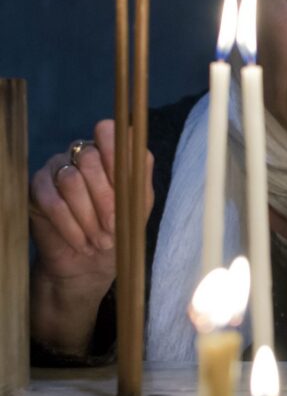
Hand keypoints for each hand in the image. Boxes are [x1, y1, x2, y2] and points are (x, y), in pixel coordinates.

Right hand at [29, 120, 154, 280]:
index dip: (115, 151)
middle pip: (90, 158)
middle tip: (112, 228)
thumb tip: (139, 155)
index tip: (124, 182)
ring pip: (70, 180)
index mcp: (110, 153)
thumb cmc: (118, 231)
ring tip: (100, 241)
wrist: (90, 263)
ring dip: (88, 216)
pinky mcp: (37, 189)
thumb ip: (140, 180)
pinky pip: (52, 201)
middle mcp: (81, 154)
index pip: (108, 132)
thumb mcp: (138, 207)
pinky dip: (70, 226)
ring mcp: (56, 168)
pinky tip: (81, 242)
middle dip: (106, 199)